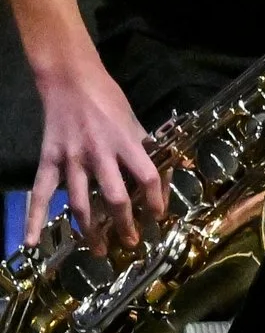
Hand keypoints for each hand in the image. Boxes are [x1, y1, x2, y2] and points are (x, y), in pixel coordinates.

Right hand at [30, 59, 162, 251]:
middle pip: (115, 197)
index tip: (158, 217)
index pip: (147, 176)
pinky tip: (31, 242)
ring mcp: (72, 159)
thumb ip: (146, 146)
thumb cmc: (109, 100)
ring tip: (98, 250)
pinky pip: (40, 193)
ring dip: (90, 231)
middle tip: (130, 243)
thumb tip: (166, 168)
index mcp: (127, 141)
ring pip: (81, 203)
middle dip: (124, 224)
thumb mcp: (134, 120)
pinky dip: (34, 219)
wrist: (72, 81)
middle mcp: (100, 153)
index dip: (156, 199)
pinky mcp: (49, 160)